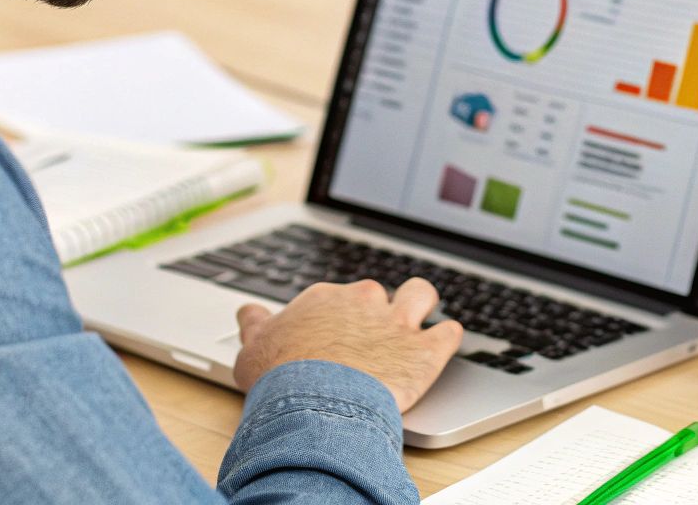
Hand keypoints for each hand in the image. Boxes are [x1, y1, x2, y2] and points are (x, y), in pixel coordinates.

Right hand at [233, 277, 464, 412]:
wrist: (312, 403)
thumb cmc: (280, 378)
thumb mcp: (253, 348)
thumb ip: (254, 326)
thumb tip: (248, 313)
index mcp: (326, 299)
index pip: (338, 298)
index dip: (340, 317)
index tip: (339, 335)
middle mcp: (363, 301)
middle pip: (378, 294)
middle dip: (378, 312)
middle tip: (373, 338)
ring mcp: (396, 322)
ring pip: (421, 295)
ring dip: (421, 307)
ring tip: (417, 324)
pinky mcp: (424, 350)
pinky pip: (449, 332)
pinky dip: (448, 337)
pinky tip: (445, 342)